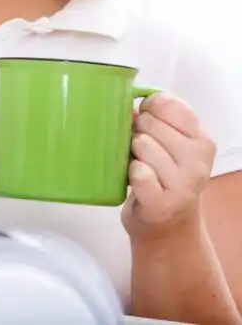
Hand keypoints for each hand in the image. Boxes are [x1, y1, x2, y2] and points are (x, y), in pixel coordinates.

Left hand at [121, 92, 216, 239]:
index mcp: (201, 139)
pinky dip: (131, 172)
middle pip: (150, 122)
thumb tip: (125, 103)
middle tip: (140, 150)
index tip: (146, 120)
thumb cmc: (162, 176)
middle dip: (137, 131)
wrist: (168, 224)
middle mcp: (198, 161)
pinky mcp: (162, 203)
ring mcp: (183, 184)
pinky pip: (139, 172)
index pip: (167, 103)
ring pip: (142, 144)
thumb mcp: (169, 144)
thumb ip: (154, 118)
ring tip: (138, 165)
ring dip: (131, 153)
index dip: (148, 108)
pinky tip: (134, 178)